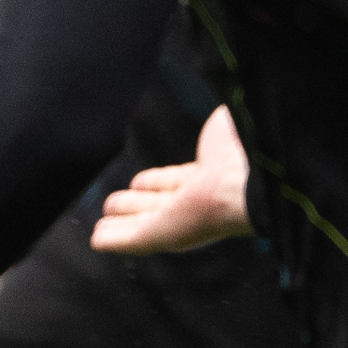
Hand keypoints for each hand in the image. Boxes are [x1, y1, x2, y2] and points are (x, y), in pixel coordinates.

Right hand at [93, 105, 253, 254]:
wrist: (249, 175)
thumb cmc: (244, 146)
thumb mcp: (228, 122)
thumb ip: (219, 120)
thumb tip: (224, 108)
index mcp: (213, 174)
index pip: (179, 181)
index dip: (159, 182)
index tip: (142, 182)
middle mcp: (198, 200)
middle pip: (160, 205)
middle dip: (138, 202)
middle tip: (115, 203)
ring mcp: (181, 220)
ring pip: (144, 223)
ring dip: (123, 220)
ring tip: (106, 216)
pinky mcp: (164, 235)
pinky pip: (132, 239)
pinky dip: (113, 240)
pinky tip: (98, 239)